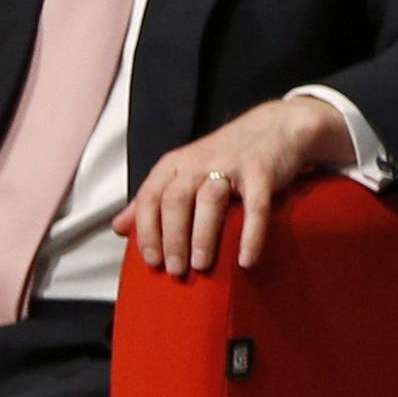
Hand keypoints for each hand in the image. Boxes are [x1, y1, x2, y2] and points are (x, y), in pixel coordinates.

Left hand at [114, 96, 351, 279]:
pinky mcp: (262, 171)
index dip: (146, 230)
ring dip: (202, 236)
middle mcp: (199, 162)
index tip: (151, 261)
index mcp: (175, 165)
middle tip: (175, 270)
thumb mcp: (183, 171)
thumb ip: (153, 198)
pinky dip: (251, 234)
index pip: (150, 197)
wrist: (279, 127)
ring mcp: (231, 165)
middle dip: (171, 238)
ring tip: (202, 265)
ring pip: (209, 200)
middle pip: (175, 200)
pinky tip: (246, 259)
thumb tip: (118, 228)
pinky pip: (255, 206)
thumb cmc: (226, 156)